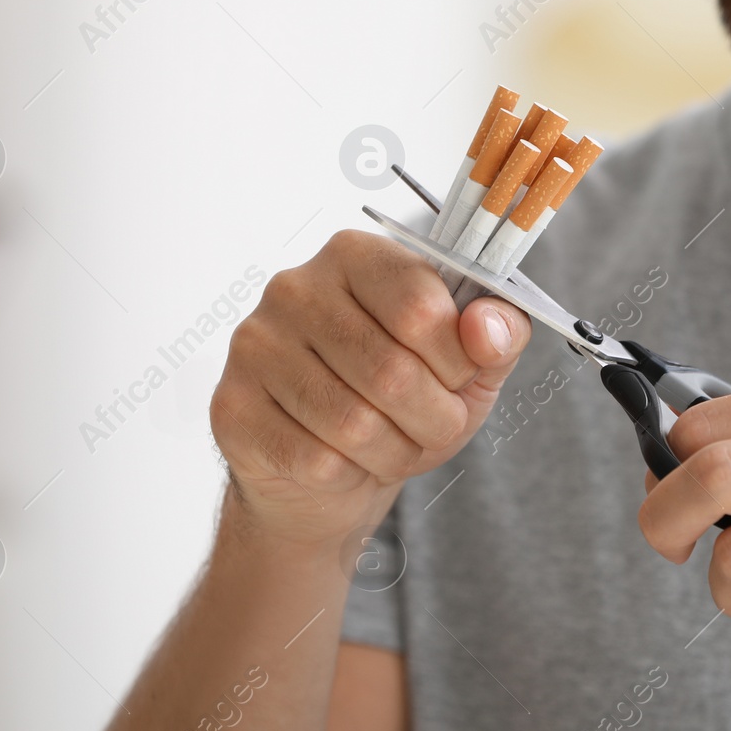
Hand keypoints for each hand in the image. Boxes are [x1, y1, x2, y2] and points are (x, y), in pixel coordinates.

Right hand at [211, 230, 530, 543]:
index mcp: (356, 255)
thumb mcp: (470, 367)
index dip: (457, 361)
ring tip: (391, 446)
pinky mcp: (231, 405)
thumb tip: (488, 328)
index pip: (421, 305)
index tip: (458, 378)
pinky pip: (316, 459)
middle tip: (433, 428)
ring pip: (353, 424)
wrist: (329, 472)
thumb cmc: (405, 403)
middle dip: (433, 420)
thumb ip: (499, 336)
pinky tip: (343, 460)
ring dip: (394, 453)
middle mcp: (295, 288)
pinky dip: (349, 475)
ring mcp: (254, 345)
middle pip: (391, 372)